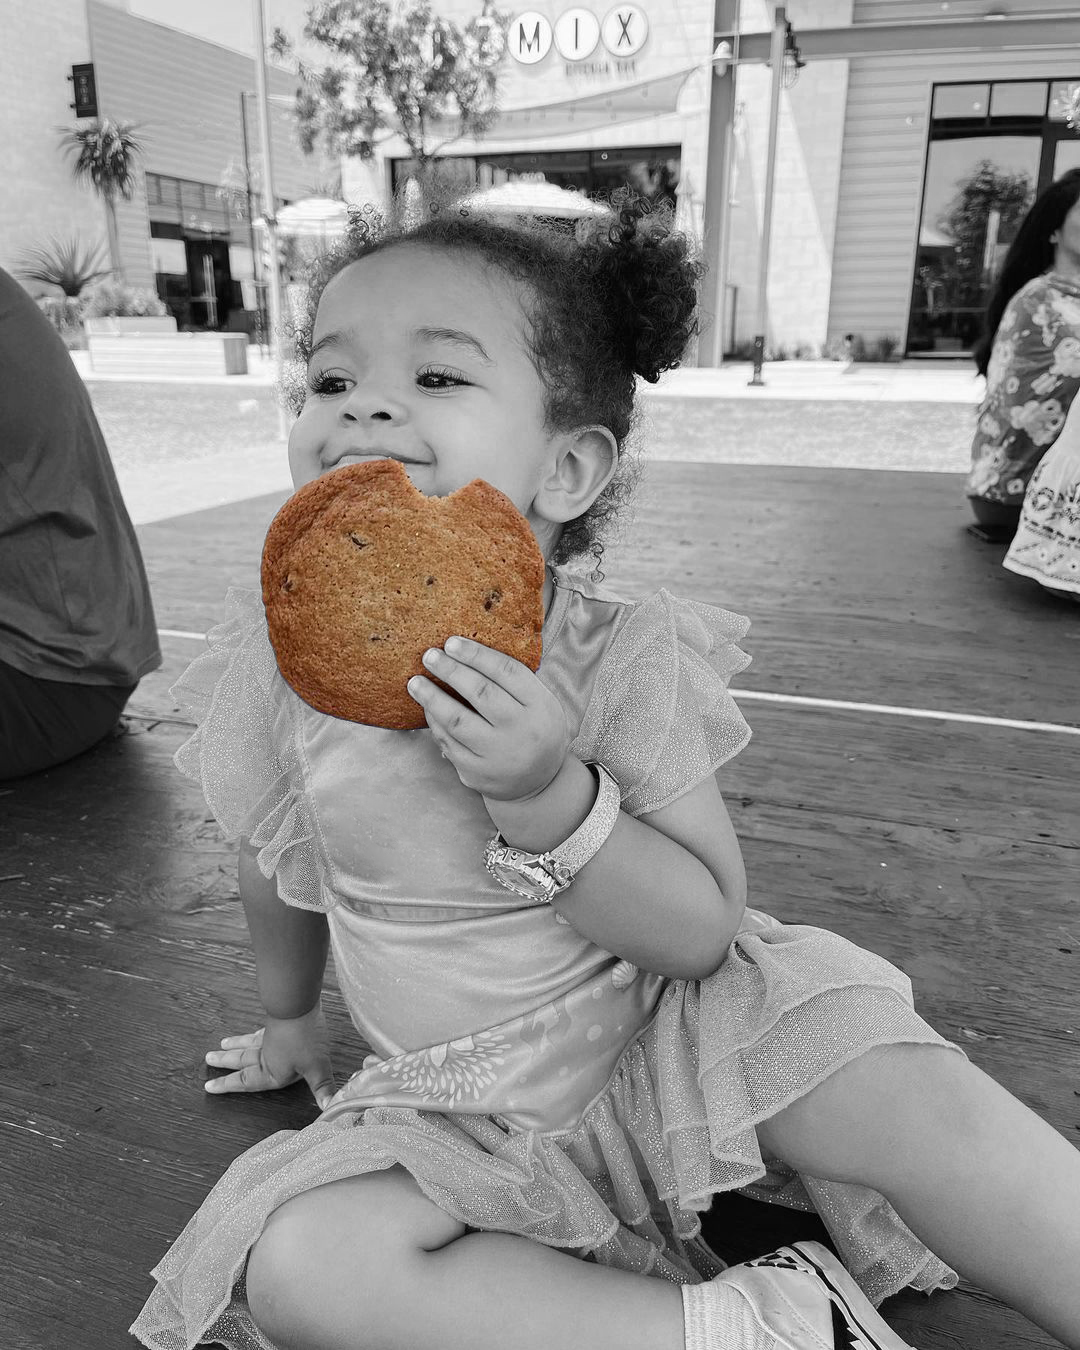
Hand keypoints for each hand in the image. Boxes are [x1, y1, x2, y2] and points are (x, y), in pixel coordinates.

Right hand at [204, 1004, 335, 1109]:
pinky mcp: (276, 1022)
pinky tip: (252, 1033)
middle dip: (225, 1063)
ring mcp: (270, 1037)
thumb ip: (323, 1088)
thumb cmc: (305, 1038)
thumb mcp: (317, 1066)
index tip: (209, 1087)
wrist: (298, 1003)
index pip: (245, 1082)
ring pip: (247, 1044)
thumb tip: (330, 1109)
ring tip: (221, 1045)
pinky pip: (260, 1031)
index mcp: (272, 1071)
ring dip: (235, 1046)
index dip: (228, 1086)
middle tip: (208, 1060)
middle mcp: (266, 1055)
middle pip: (242, 1061)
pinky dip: (253, 1034)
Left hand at [407, 636, 569, 802]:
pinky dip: (435, 723)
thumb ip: (514, 681)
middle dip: (451, 671)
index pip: (507, 672)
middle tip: (429, 655)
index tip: (452, 642)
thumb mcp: (541, 702)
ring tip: (415, 682)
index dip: (476, 655)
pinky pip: (449, 743)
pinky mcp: (477, 772)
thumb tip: (466, 651)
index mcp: (540, 705)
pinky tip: (427, 708)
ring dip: (432, 698)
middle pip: (481, 693)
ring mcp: (498, 754)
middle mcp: (521, 729)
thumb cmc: (535, 729)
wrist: (541, 782)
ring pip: (458, 720)